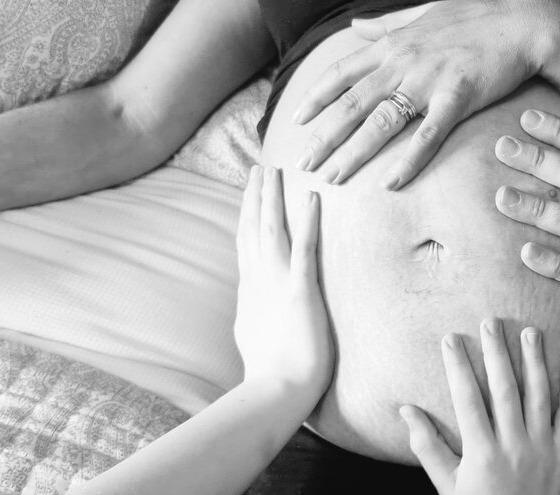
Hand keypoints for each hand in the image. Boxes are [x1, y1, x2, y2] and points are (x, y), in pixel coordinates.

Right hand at [234, 165, 333, 394]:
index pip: (246, 243)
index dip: (247, 214)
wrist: (275, 391)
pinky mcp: (301, 291)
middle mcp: (259, 280)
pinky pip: (306, 248)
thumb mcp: (252, 336)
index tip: (249, 192)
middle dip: (257, 196)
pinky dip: (309, 221)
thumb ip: (253, 315)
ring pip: (273, 229)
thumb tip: (250, 309)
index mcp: (249, 290)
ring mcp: (278, 283)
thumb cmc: (269, 373)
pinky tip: (313, 198)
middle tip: (260, 168)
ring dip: (275, 197)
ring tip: (278, 170)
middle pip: (254, 228)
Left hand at [289, 0, 559, 189]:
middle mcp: (403, 63)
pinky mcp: (458, 98)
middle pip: (352, 104)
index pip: (343, 73)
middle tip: (303, 163)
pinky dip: (408, 161)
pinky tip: (391, 184)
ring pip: (381, 122)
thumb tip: (355, 24)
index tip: (296, 120)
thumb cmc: (475, 19)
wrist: (522, 24)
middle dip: (324, 136)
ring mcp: (429, 80)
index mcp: (393, 45)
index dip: (317, 97)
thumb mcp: (422, 13)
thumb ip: (386, 23)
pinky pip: (427, 135)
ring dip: (353, 153)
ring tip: (333, 178)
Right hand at [399, 320, 559, 494]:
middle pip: (504, 390)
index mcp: (481, 454)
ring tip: (530, 332)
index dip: (457, 367)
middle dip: (496, 353)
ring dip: (535, 361)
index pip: (467, 399)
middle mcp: (514, 447)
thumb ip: (427, 446)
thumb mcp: (446, 485)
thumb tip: (405, 410)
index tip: (450, 339)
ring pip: (539, 396)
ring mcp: (542, 449)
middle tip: (490, 322)